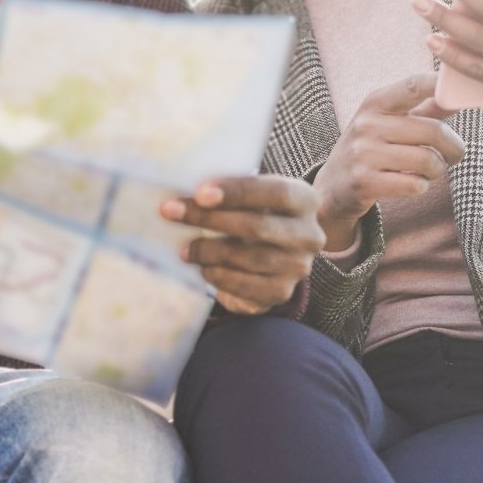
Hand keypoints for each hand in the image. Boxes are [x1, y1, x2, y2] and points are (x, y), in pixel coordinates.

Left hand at [160, 175, 324, 314]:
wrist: (277, 251)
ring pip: (250, 258)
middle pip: (257, 226)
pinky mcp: (282, 292)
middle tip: (173, 212)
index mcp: (305, 200)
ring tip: (184, 247)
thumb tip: (185, 189)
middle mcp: (309, 234)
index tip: (200, 193)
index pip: (274, 191)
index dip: (237, 192)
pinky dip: (220, 276)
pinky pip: (247, 286)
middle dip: (209, 219)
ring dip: (210, 251)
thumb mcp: (254, 196)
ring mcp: (298, 267)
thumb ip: (232, 191)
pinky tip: (203, 267)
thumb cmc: (255, 212)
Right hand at [313, 73, 464, 250]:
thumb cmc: (370, 149)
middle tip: (454, 154)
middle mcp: (367, 124)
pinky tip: (411, 183)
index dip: (440, 85)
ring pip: (428, 160)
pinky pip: (415, 185)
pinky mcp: (365, 182)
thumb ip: (424, 108)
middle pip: (433, 130)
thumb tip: (457, 92)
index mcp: (375, 103)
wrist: (332, 187)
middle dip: (453, 147)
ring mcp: (364, 153)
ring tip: (429, 170)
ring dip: (437, 170)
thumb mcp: (388, 122)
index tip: (460, 90)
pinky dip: (421, 186)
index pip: (414, 85)